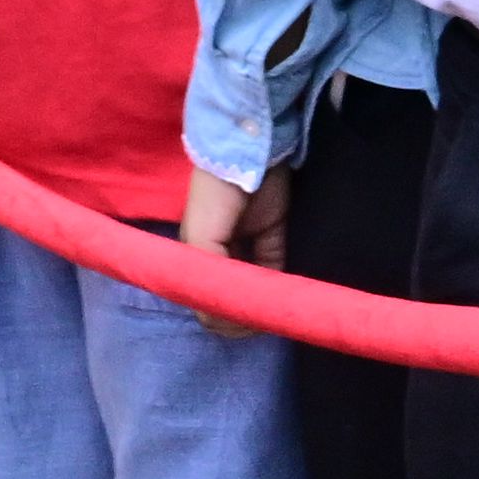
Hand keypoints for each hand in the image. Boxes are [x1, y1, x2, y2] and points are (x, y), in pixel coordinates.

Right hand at [179, 160, 292, 333]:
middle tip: (256, 321)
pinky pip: (275, 270)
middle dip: (239, 313)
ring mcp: (248, 246)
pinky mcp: (273, 237)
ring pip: (252, 288)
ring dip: (259, 303)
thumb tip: (224, 311)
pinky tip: (282, 296)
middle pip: (228, 296)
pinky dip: (278, 286)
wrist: (247, 155)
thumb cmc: (215, 198)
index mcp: (196, 256)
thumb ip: (207, 275)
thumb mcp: (200, 238)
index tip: (235, 323)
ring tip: (270, 313)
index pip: (202, 299)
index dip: (217, 316)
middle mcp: (221, 255)